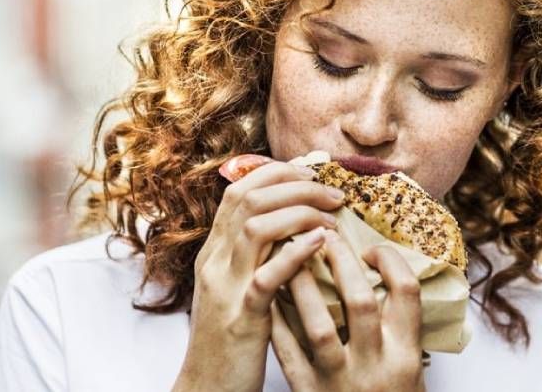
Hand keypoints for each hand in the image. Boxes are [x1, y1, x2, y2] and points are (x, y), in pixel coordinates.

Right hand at [172, 156, 345, 391]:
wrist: (208, 388)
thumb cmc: (232, 339)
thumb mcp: (237, 288)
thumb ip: (255, 254)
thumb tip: (293, 223)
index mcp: (215, 252)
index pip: (239, 190)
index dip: (276, 171)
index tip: (311, 173)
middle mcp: (215, 262)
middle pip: (249, 198)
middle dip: (295, 184)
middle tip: (333, 193)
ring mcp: (227, 288)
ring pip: (255, 228)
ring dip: (301, 212)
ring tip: (333, 218)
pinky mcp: (243, 318)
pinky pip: (267, 277)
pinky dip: (296, 253)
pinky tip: (322, 244)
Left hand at [270, 231, 426, 391]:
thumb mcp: (409, 368)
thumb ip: (399, 328)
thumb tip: (387, 270)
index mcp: (406, 355)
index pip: (406, 293)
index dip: (390, 262)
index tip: (371, 248)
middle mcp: (376, 366)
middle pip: (361, 301)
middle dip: (342, 262)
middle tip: (325, 234)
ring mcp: (340, 381)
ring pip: (318, 325)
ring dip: (303, 286)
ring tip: (290, 256)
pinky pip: (288, 353)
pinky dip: (277, 321)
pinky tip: (269, 295)